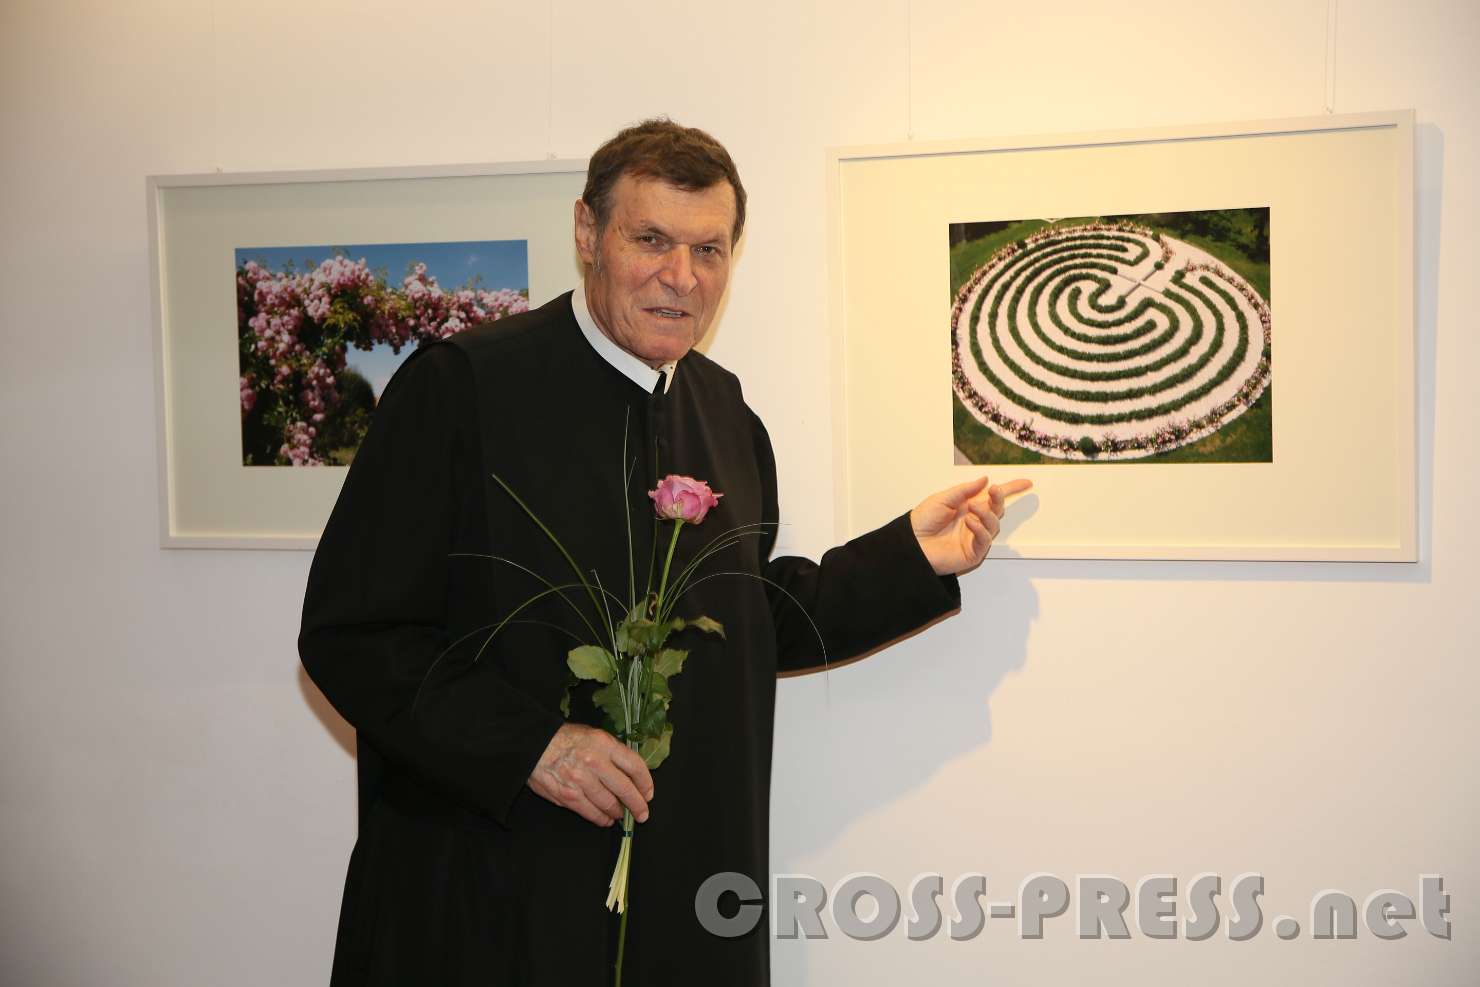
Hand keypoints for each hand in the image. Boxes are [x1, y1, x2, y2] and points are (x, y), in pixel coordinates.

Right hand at [528, 723, 653, 826]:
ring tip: (621, 814)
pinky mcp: (568, 796)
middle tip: (642, 813)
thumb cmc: (566, 739)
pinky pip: (591, 813)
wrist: (534, 745)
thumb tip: (632, 773)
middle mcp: (595, 762)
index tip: (648, 793)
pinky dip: (601, 819)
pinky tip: (606, 819)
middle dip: (637, 804)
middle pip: (625, 789)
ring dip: (619, 813)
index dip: (646, 783)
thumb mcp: (594, 735)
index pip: (634, 765)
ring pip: (609, 804)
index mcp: (604, 744)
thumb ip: (613, 752)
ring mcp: (581, 781)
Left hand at [910, 475, 1032, 575]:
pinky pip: (984, 540)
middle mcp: (975, 520)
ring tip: (972, 508)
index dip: (1011, 489)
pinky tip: (970, 521)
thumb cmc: (923, 521)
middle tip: (995, 491)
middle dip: (999, 498)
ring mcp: (975, 537)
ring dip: (986, 513)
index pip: (993, 497)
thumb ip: (964, 490)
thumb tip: (985, 479)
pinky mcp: (973, 552)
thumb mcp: (942, 499)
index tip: (1026, 482)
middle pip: (997, 509)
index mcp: (968, 506)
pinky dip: (980, 528)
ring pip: (994, 523)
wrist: (911, 543)